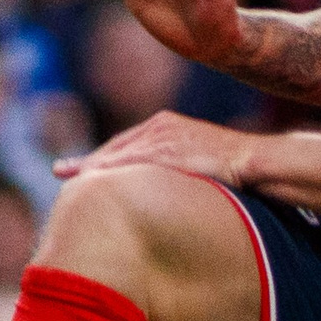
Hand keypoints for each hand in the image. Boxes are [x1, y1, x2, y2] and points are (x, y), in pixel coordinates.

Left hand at [53, 109, 256, 183]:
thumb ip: (183, 172)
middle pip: (117, 146)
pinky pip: (131, 160)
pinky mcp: (168, 148)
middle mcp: (162, 125)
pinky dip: (109, 170)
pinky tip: (91, 181)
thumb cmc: (240, 170)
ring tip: (68, 178)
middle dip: (89, 160)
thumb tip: (174, 194)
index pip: (128, 144)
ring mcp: (164, 135)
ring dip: (92, 167)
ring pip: (119, 152)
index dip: (103, 158)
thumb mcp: (205, 166)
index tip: (79, 168)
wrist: (260, 164)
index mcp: (170, 126)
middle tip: (60, 171)